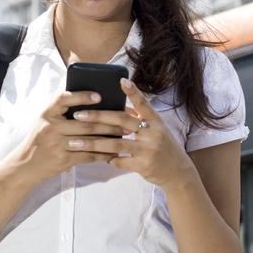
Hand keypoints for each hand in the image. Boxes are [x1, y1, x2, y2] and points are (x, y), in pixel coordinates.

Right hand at [4, 90, 126, 184]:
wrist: (26, 165)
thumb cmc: (40, 139)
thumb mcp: (45, 121)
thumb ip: (61, 111)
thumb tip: (91, 101)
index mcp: (47, 113)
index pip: (64, 99)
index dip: (82, 96)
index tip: (99, 96)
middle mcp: (51, 127)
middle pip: (85, 123)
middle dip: (108, 122)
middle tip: (125, 120)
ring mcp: (57, 144)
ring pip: (90, 139)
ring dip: (110, 137)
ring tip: (124, 134)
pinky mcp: (63, 160)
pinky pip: (88, 156)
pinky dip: (102, 154)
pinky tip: (113, 152)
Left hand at [66, 78, 195, 188]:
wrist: (178, 172)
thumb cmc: (163, 147)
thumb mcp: (156, 129)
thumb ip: (140, 118)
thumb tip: (121, 105)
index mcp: (155, 121)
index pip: (143, 103)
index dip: (133, 92)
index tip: (121, 80)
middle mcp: (153, 133)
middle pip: (121, 121)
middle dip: (97, 117)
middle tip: (78, 115)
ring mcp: (148, 150)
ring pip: (116, 144)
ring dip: (93, 143)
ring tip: (74, 142)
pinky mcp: (143, 166)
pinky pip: (120, 162)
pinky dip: (108, 160)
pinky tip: (96, 158)